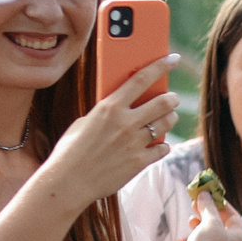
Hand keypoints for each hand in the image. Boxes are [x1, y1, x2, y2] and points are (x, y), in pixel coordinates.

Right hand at [45, 52, 181, 204]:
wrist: (68, 181)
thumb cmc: (71, 150)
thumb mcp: (85, 122)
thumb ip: (107, 113)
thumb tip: (124, 106)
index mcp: (109, 107)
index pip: (141, 78)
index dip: (161, 66)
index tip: (173, 59)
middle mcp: (125, 122)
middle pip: (163, 102)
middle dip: (171, 98)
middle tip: (172, 98)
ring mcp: (134, 143)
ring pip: (167, 123)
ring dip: (170, 118)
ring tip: (168, 118)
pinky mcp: (139, 162)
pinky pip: (163, 148)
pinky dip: (163, 146)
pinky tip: (158, 145)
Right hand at [174, 200, 241, 240]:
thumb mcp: (211, 222)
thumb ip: (209, 206)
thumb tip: (205, 193)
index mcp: (238, 238)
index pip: (234, 216)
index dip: (223, 204)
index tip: (212, 194)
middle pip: (222, 221)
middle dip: (210, 208)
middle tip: (200, 198)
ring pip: (211, 227)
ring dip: (203, 215)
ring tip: (193, 206)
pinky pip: (203, 235)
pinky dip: (198, 226)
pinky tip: (190, 220)